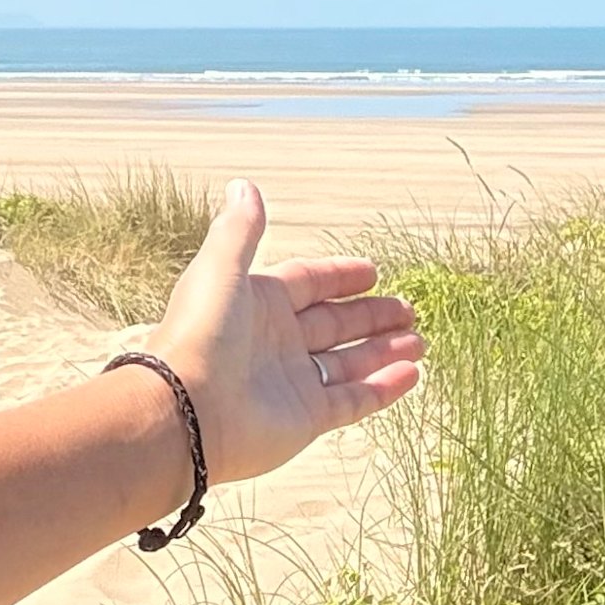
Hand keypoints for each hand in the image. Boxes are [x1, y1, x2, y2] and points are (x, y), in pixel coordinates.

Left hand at [137, 180, 421, 489]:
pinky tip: (412, 373)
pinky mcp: (306, 418)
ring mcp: (292, 382)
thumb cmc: (200, 333)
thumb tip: (244, 185)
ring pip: (349, 362)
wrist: (185, 410)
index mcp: (257, 304)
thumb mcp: (221, 268)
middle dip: (371, 316)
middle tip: (408, 309)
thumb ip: (240, 229)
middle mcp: (276, 342)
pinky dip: (383, 388)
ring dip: (384, 351)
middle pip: (333, 323)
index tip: (372, 272)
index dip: (339, 277)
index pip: (307, 284)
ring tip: (419, 340)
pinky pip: (354, 400)